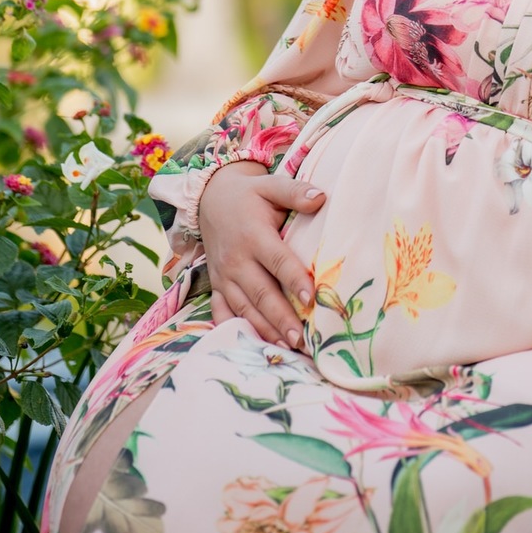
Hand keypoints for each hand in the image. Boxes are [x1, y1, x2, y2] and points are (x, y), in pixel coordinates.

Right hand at [198, 161, 325, 348]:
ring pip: (244, 307)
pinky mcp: (216, 285)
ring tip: (287, 346)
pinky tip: (254, 345)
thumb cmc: (248, 195)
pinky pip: (222, 311)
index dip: (293, 279)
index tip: (310, 298)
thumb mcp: (270, 186)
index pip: (277, 261)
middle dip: (282, 318)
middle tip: (302, 338)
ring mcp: (224, 276)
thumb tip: (321, 197)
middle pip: (262, 293)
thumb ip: (295, 191)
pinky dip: (236, 328)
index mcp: (253, 236)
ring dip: (265, 329)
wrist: (210, 199)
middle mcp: (237, 260)